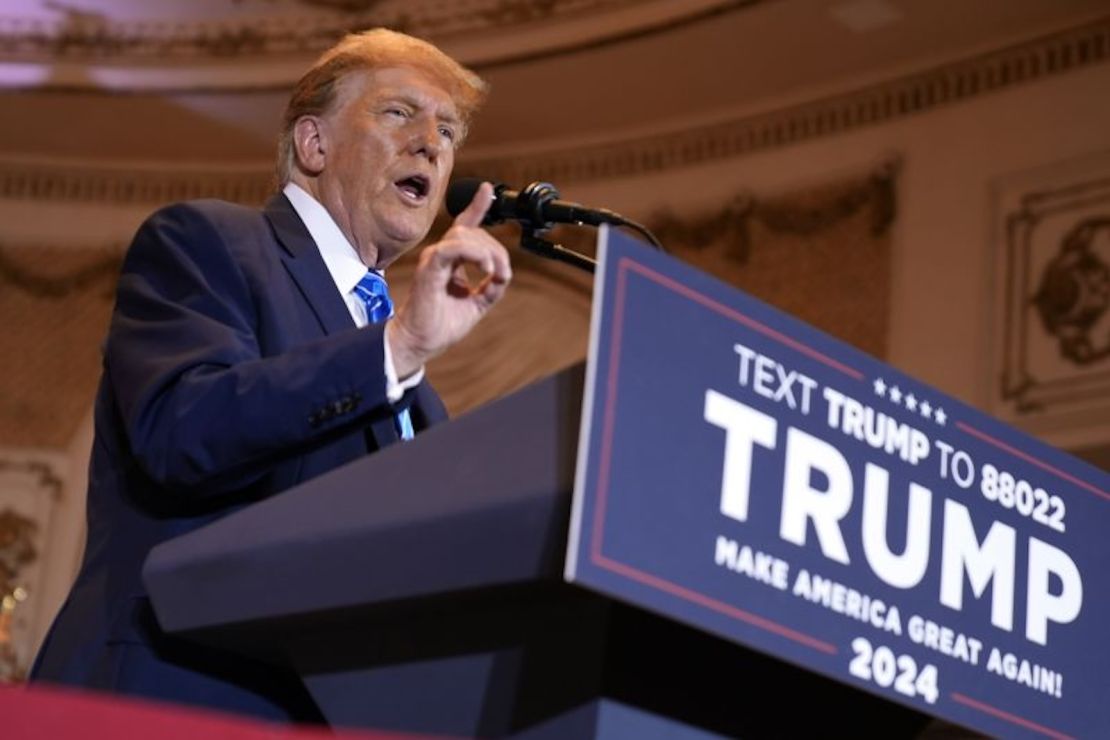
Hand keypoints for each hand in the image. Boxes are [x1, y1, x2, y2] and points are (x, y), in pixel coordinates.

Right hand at [386, 181, 511, 376]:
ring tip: (494, 273)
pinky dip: (475, 255)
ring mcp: (434, 258)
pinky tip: (485, 269)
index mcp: (451, 260)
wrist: (421, 342)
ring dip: (487, 252)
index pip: (464, 226)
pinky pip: (454, 248)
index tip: (487, 189)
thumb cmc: (441, 323)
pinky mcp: (430, 267)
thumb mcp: (476, 302)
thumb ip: (491, 286)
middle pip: (473, 231)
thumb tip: (504, 273)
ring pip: (465, 235)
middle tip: (501, 274)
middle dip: (495, 249)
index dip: (476, 207)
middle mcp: (441, 254)